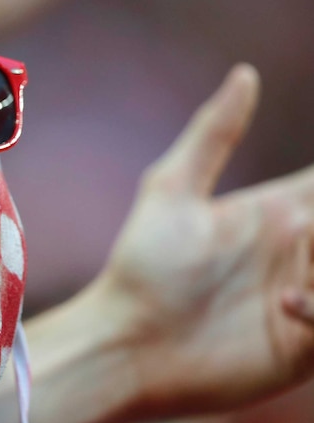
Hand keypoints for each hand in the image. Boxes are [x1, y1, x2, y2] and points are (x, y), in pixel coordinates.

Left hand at [102, 63, 313, 415]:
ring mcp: (308, 300)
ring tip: (289, 280)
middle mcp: (301, 254)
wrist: (126, 345)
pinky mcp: (306, 350)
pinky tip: (286, 308)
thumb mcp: (172, 191)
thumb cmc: (142, 266)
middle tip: (303, 236)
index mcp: (280, 213)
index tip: (310, 205)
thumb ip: (213, 134)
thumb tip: (245, 72)